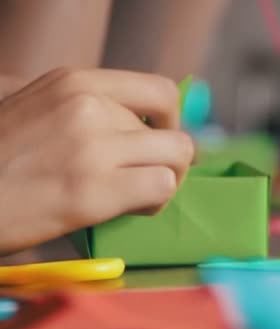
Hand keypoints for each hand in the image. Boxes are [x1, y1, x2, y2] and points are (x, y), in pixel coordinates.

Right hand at [0, 68, 193, 253]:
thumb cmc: (2, 157)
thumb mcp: (39, 108)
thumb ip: (85, 106)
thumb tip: (136, 118)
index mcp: (75, 82)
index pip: (161, 90)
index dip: (171, 121)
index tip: (161, 140)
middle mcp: (88, 106)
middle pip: (174, 133)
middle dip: (169, 161)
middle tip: (147, 177)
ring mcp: (91, 146)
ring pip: (176, 158)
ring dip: (166, 182)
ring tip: (137, 195)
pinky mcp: (92, 190)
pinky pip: (161, 187)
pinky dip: (154, 202)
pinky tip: (130, 209)